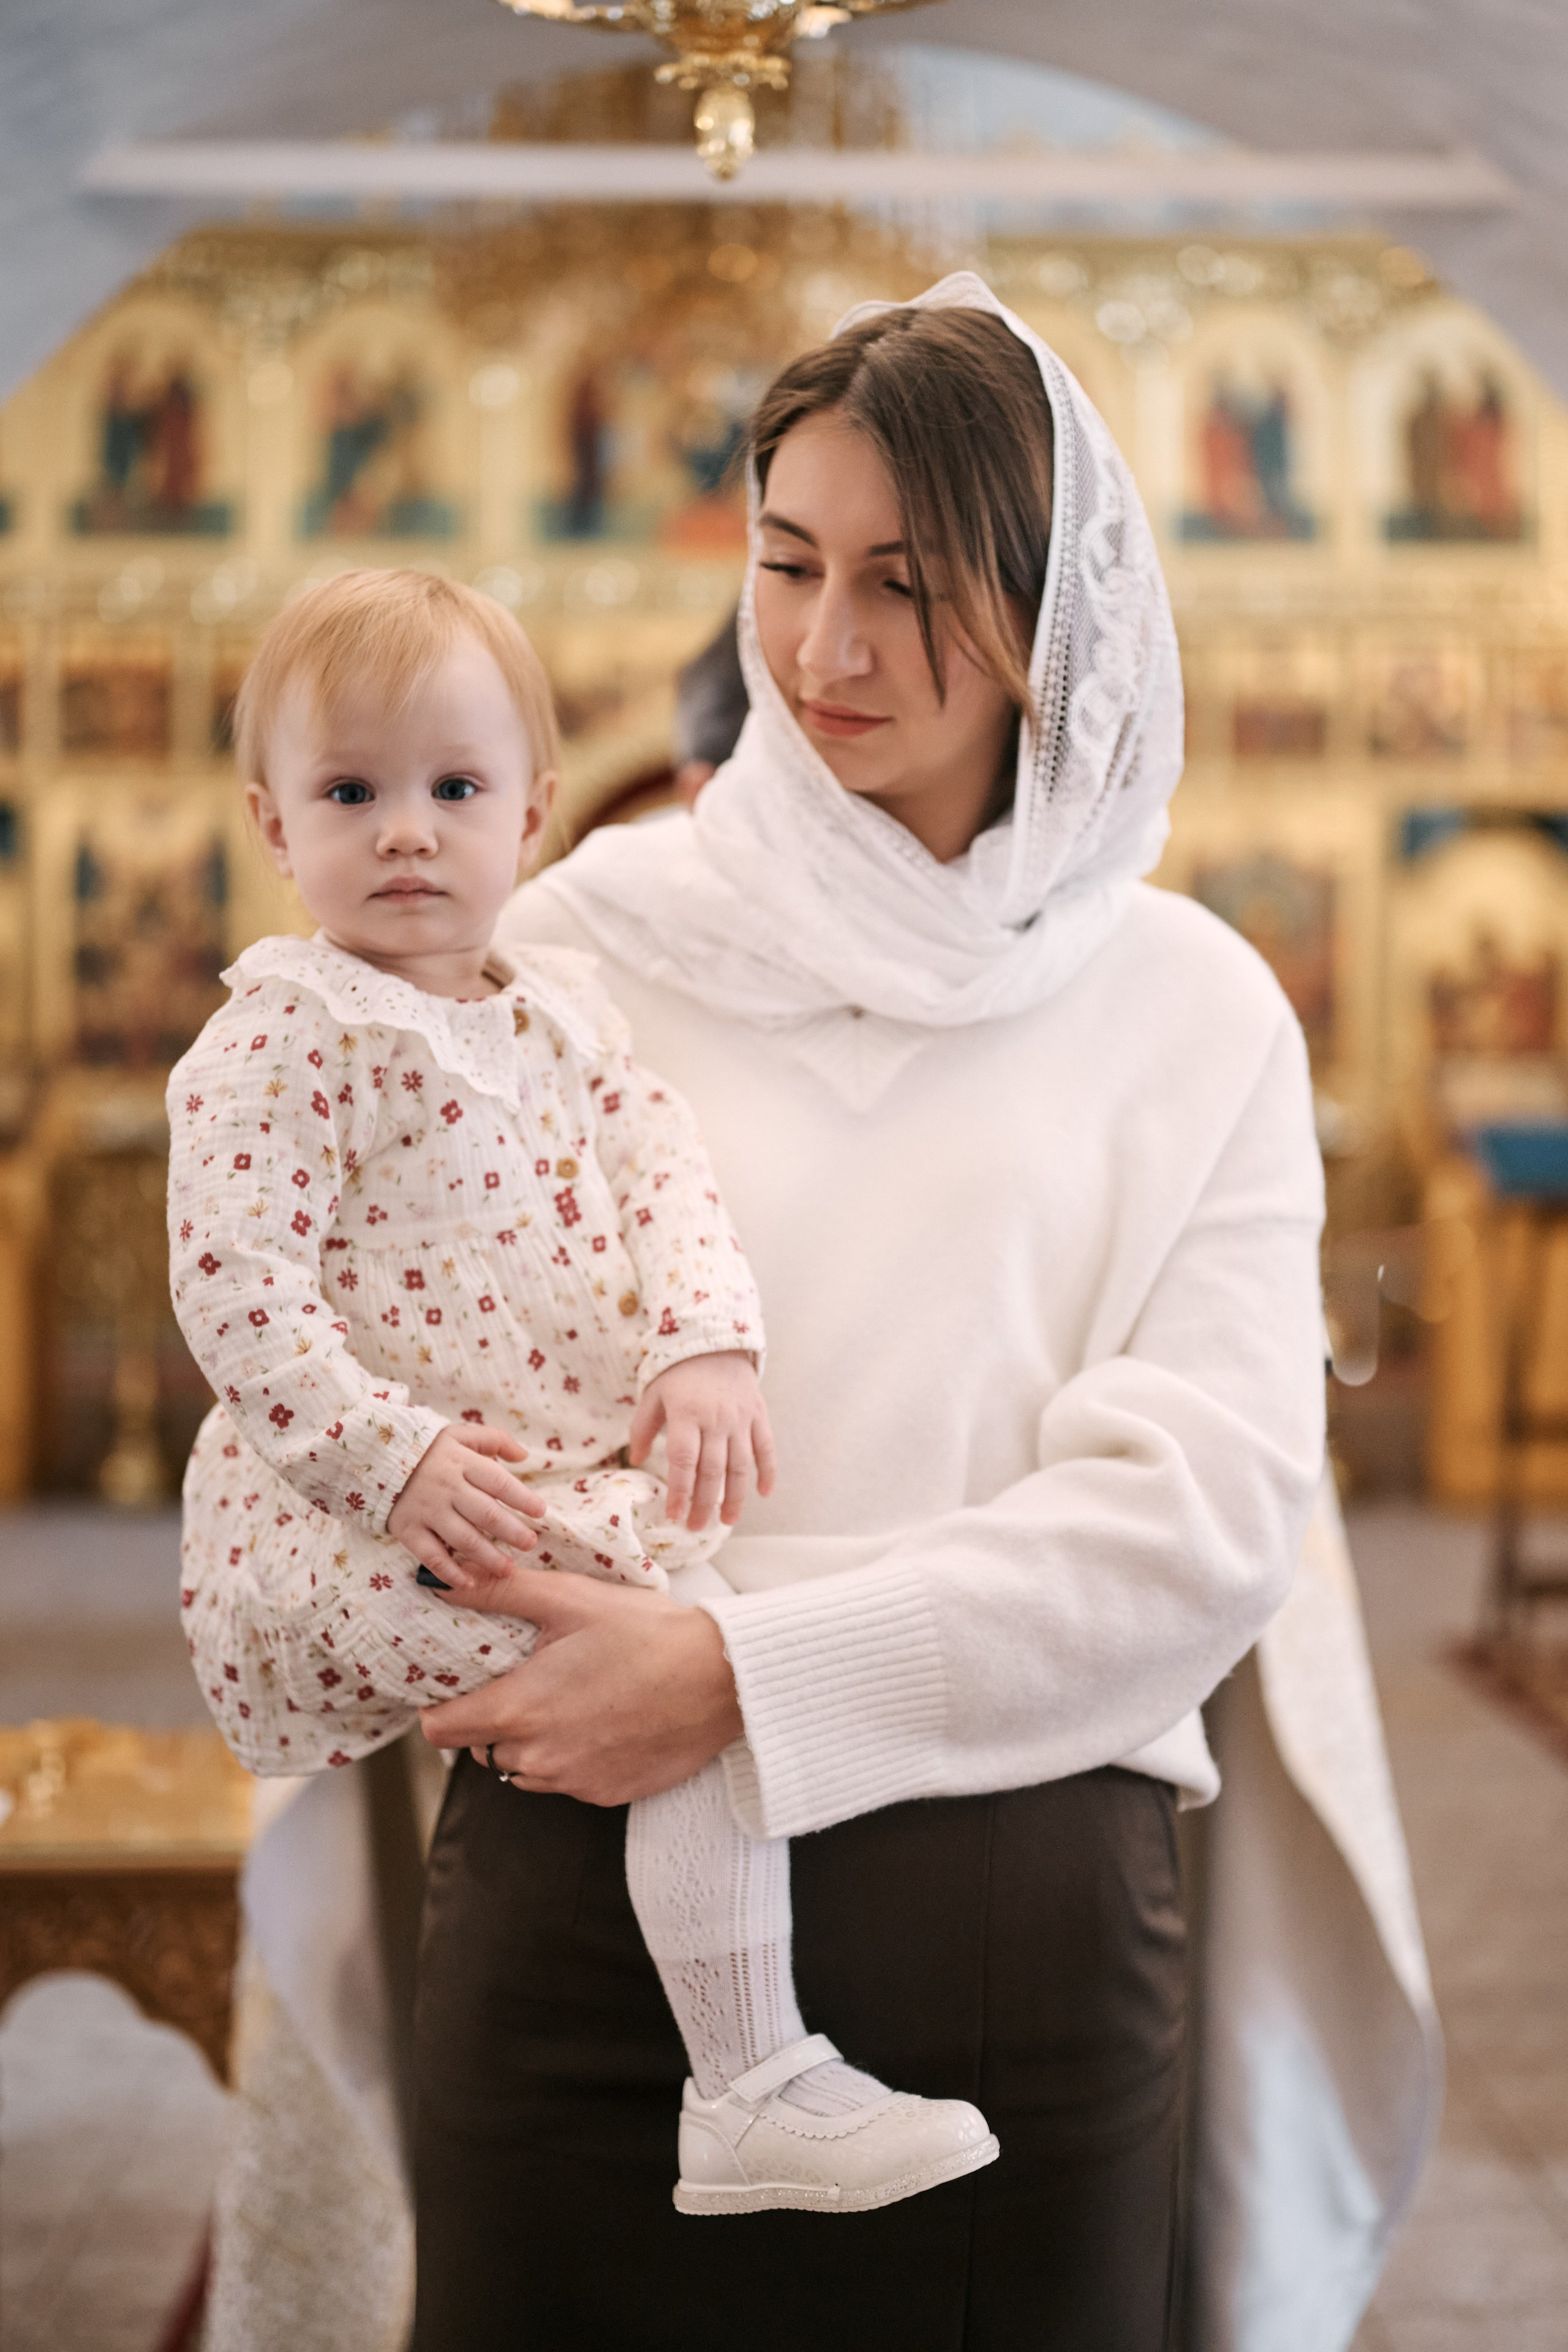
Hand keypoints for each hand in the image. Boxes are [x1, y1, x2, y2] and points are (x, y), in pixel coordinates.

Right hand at [387, 1423, 546, 1589]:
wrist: (377, 1457)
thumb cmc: (430, 1449)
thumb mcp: (461, 1435)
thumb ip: (495, 1439)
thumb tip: (524, 1456)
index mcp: (462, 1463)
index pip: (499, 1482)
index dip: (522, 1498)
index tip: (540, 1512)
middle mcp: (446, 1487)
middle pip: (486, 1514)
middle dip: (512, 1532)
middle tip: (531, 1544)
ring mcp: (427, 1510)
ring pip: (463, 1538)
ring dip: (488, 1557)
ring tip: (508, 1568)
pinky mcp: (409, 1530)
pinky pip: (432, 1555)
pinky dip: (450, 1572)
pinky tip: (470, 1582)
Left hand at [419, 1564, 743, 1804]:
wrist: (721, 1678)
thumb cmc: (645, 1632)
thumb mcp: (570, 1600)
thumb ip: (500, 1592)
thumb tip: (441, 1580)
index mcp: (519, 1709)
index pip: (440, 1731)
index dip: (439, 1710)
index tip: (455, 1691)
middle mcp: (538, 1757)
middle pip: (483, 1750)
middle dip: (494, 1721)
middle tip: (529, 1683)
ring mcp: (573, 1782)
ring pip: (524, 1770)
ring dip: (533, 1743)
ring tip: (570, 1700)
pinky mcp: (606, 1795)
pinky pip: (568, 1781)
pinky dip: (574, 1757)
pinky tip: (605, 1721)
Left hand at [628, 1349, 775, 1531]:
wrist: (716, 1340)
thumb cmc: (678, 1372)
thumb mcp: (653, 1394)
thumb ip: (643, 1427)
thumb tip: (638, 1460)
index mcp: (686, 1414)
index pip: (683, 1461)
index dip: (679, 1491)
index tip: (674, 1515)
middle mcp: (716, 1419)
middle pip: (712, 1470)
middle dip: (704, 1503)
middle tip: (696, 1527)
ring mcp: (741, 1418)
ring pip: (741, 1466)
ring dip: (735, 1497)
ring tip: (726, 1521)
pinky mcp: (759, 1415)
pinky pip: (767, 1448)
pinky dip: (768, 1472)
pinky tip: (763, 1494)